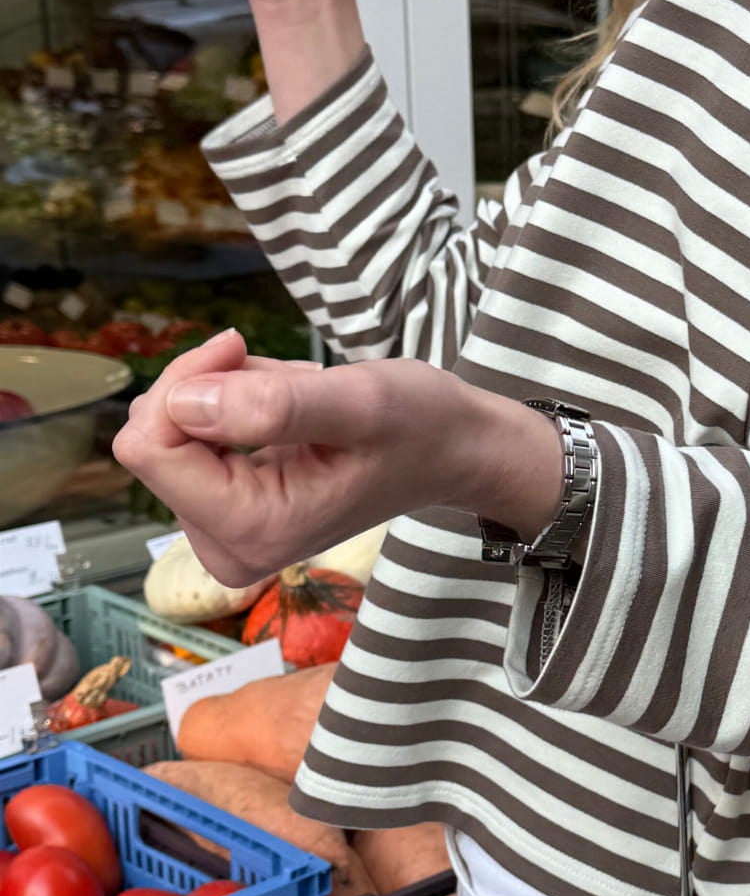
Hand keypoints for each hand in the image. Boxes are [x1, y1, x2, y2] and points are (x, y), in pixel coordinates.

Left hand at [113, 331, 563, 588]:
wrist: (453, 451)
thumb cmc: (419, 426)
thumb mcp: (361, 402)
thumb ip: (276, 405)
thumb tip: (183, 403)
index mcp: (255, 529)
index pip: (151, 448)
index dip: (185, 382)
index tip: (237, 347)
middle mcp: (230, 548)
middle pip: (151, 443)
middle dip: (204, 389)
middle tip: (272, 372)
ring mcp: (226, 537)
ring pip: (164, 437)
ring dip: (221, 395)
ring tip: (292, 395)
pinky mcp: (227, 517)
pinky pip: (185, 442)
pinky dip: (226, 407)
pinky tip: (282, 408)